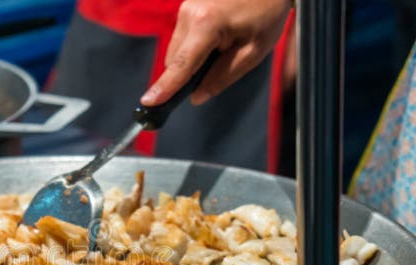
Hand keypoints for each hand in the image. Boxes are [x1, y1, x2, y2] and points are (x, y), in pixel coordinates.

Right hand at [140, 0, 292, 105]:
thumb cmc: (267, 11)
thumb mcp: (254, 50)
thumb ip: (224, 76)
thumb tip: (198, 96)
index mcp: (207, 25)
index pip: (181, 65)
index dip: (165, 88)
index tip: (148, 103)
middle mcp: (189, 14)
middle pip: (174, 60)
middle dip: (188, 73)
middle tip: (220, 65)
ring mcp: (186, 7)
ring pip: (177, 49)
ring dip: (192, 57)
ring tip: (225, 44)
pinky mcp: (188, 4)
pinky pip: (183, 36)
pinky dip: (195, 44)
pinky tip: (219, 35)